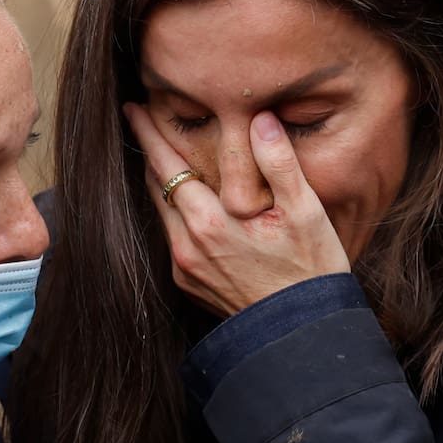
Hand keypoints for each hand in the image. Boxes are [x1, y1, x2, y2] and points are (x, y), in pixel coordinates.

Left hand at [124, 104, 348, 315]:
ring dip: (161, 182)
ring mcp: (184, 267)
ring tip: (162, 154)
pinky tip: (187, 201)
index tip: (133, 109)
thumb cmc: (310, 270)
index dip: (148, 134)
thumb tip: (261, 119)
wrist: (301, 333)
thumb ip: (279, 162)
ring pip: (162, 212)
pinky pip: (172, 237)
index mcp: (209, 222)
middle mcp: (186, 245)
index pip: (167, 165)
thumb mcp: (305, 212)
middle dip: (149, 151)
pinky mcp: (188, 283)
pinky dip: (175, 212)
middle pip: (156, 186)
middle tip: (142, 120)